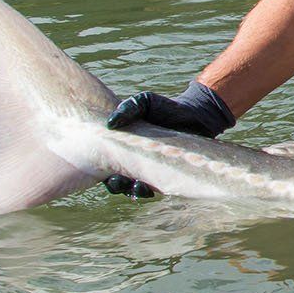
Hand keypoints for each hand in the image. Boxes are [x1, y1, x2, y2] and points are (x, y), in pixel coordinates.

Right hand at [103, 80, 235, 197]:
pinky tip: (149, 189)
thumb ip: (128, 108)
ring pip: (135, 189)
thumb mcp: (144, 102)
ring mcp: (149, 170)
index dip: (99, 170)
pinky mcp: (167, 176)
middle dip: (115, 184)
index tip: (101, 167)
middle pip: (116, 181)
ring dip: (132, 190)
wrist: (195, 114)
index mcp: (121, 147)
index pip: (103, 164)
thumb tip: (110, 123)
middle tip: (117, 179)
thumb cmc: (164, 107)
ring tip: (135, 186)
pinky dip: (150, 190)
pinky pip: (156, 188)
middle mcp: (132, 162)